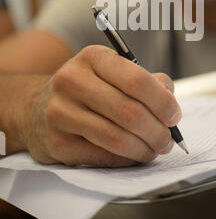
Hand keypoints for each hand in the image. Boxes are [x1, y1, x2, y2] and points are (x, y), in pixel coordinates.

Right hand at [23, 45, 181, 166]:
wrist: (37, 109)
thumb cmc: (87, 90)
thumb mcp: (113, 73)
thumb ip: (147, 82)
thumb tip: (170, 103)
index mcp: (92, 58)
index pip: (137, 80)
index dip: (162, 102)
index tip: (174, 116)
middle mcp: (72, 81)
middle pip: (130, 112)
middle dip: (158, 131)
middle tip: (168, 140)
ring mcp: (60, 112)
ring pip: (117, 138)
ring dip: (145, 149)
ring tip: (155, 150)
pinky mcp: (56, 143)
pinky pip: (103, 157)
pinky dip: (126, 160)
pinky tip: (134, 156)